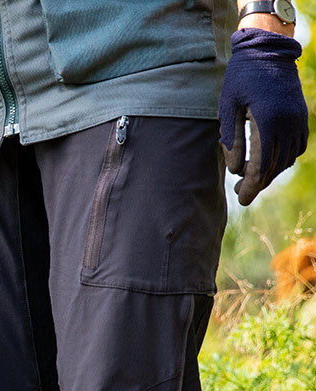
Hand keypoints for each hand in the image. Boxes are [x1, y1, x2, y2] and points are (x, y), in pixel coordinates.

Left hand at [220, 28, 308, 205]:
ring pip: (287, 158)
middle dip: (258, 183)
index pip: (261, 164)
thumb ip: (231, 139)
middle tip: (241, 194)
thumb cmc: (241, 78)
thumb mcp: (228, 107)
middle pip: (275, 166)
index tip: (242, 200)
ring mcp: (298, 120)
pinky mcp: (301, 116)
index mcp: (268, 121)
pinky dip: (283, 159)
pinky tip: (268, 163)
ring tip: (250, 180)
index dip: (252, 185)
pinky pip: (296, 147)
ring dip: (270, 172)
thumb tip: (235, 170)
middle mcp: (288, 123)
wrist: (267, 51)